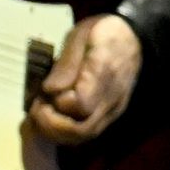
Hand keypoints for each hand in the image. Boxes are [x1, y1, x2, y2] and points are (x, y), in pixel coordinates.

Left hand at [29, 14, 142, 144]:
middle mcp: (111, 98)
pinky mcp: (110, 114)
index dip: (56, 103)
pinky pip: (89, 131)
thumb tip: (49, 90)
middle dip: (51, 125)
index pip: (80, 105)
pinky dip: (66, 131)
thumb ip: (66, 65)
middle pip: (82, 130)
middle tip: (35, 108)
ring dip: (56, 132)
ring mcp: (113, 109)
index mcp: (103, 74)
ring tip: (41, 112)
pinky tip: (53, 116)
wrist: (133, 38)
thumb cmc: (102, 32)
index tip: (42, 92)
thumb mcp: (80, 37)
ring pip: (85, 136)